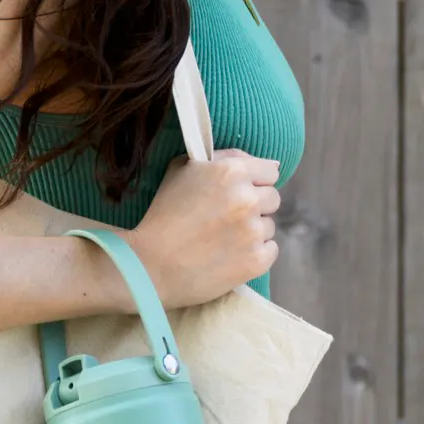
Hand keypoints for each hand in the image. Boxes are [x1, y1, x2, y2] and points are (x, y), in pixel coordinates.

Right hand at [122, 150, 280, 308]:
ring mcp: (254, 231)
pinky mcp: (257, 260)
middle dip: (255, 206)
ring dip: (253, 231)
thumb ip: (222, 159)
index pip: (270, 171)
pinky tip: (230, 256)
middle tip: (227, 219)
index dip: (254, 181)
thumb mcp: (182, 170)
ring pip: (269, 225)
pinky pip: (270, 250)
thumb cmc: (163, 214)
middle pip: (273, 198)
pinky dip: (255, 253)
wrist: (149, 264)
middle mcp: (247, 198)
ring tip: (223, 240)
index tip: (239, 193)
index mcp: (231, 171)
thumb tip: (267, 163)